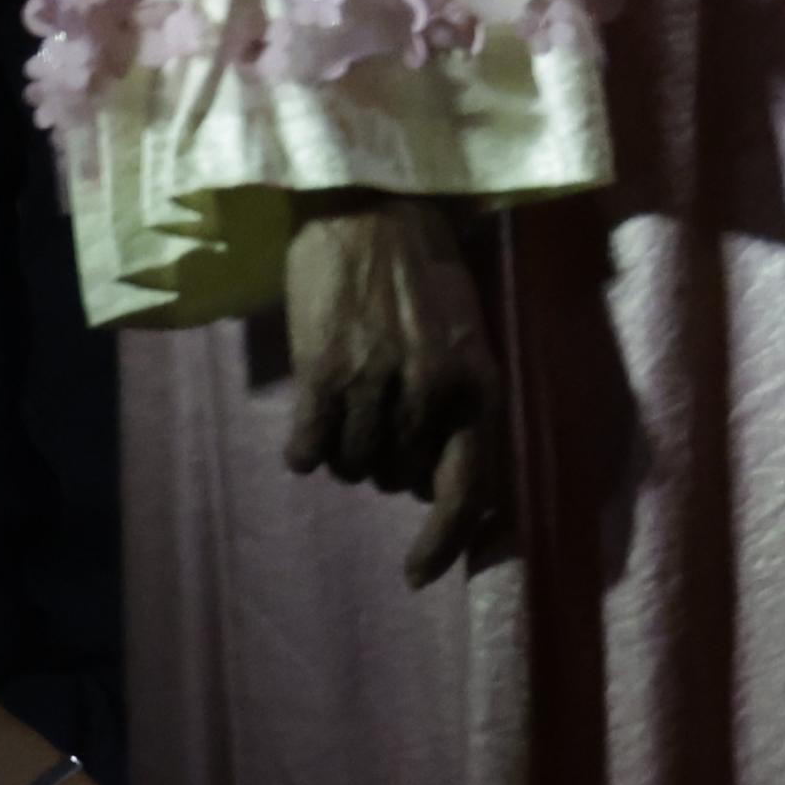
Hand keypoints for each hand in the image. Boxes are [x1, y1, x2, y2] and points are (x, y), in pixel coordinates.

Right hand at [282, 193, 509, 585]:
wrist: (368, 208)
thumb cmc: (422, 272)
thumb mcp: (465, 336)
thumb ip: (458, 407)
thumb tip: (434, 484)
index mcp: (478, 385)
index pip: (467, 488)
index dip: (444, 542)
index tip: (418, 575)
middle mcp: (432, 393)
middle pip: (396, 479)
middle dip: (386, 460)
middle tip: (379, 406)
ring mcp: (376, 384)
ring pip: (351, 467)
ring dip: (345, 449)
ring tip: (347, 398)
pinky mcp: (323, 373)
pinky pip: (310, 449)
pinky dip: (307, 446)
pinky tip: (310, 420)